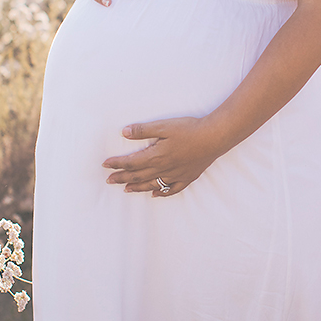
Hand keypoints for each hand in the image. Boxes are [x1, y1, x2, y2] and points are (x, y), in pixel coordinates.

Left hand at [103, 117, 222, 195]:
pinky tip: (155, 194)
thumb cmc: (189, 129)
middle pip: (138, 176)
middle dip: (121, 178)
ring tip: (126, 189)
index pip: (130, 163)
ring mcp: (175, 175)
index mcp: (155, 156)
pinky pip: (171, 189)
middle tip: (109, 180)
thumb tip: (124, 132)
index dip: (116, 164)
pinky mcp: (187, 177)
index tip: (105, 165)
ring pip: (152, 185)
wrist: (214, 138)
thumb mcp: (164, 125)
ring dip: (137, 187)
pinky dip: (161, 193)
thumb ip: (143, 130)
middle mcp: (163, 169)